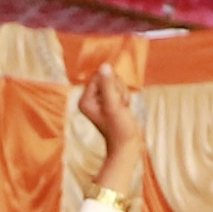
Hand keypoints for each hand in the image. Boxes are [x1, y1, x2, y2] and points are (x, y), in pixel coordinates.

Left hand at [79, 70, 142, 200]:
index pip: (99, 77)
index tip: (115, 100)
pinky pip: (120, 90)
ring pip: (116, 84)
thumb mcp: (113, 105)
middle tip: (119, 106)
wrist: (127, 145)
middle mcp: (90, 99)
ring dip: (123, 95)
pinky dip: (125, 99)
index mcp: (85, 99)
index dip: (112, 85)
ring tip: (122, 109)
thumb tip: (105, 66)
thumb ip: (108, 85)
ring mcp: (100, 100)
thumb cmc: (119, 128)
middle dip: (118, 90)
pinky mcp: (109, 102)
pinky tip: (124, 110)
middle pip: (108, 79)